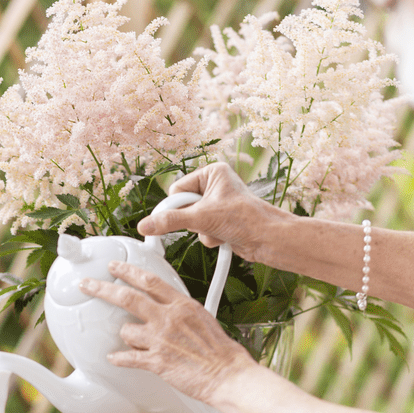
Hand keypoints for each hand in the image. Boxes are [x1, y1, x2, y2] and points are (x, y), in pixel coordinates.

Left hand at [77, 260, 252, 403]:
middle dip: (102, 289)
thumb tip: (165, 307)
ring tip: (132, 341)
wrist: (228, 374)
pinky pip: (127, 357)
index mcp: (182, 305)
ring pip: (126, 330)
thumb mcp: (202, 318)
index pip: (150, 280)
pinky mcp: (157, 362)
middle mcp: (169, 318)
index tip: (114, 267)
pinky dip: (118, 358)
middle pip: (128, 297)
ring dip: (125, 335)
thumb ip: (179, 310)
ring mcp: (161, 340)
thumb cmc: (220, 351)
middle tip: (87, 285)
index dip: (128, 271)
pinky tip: (114, 358)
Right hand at [135, 162, 286, 263]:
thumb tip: (145, 225)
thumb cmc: (246, 219)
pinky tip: (225, 236)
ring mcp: (218, 204)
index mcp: (212, 173)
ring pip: (192, 221)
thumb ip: (170, 221)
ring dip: (202, 231)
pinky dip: (210, 236)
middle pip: (183, 206)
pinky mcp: (221, 221)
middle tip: (206, 223)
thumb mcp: (202, 217)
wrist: (268, 239)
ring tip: (220, 229)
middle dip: (193, 221)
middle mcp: (215, 186)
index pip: (178, 189)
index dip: (178, 206)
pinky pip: (202, 230)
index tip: (179, 217)